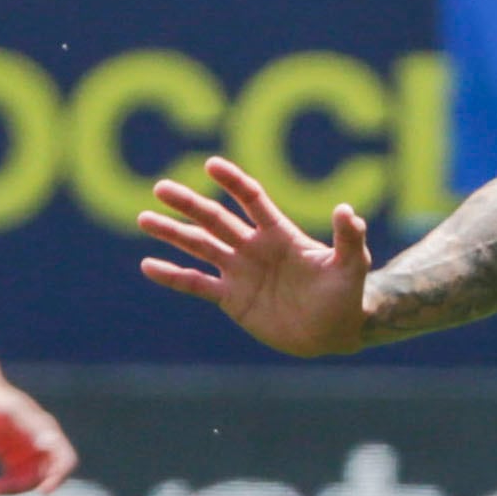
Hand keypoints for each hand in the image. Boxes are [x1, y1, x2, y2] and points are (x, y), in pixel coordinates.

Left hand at [0, 378, 77, 495]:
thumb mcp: (10, 411)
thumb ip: (29, 427)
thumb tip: (48, 446)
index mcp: (47, 431)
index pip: (64, 460)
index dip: (58, 477)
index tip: (43, 492)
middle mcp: (40, 444)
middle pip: (45, 475)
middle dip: (27, 486)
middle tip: (1, 488)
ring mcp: (26, 453)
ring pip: (28, 481)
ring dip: (11, 490)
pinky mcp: (11, 458)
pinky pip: (12, 480)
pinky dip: (1, 488)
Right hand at [139, 156, 372, 357]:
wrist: (335, 330)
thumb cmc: (347, 294)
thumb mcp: (351, 265)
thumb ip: (348, 238)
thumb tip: (347, 210)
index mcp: (280, 234)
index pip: (252, 200)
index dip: (233, 182)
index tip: (210, 165)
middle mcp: (254, 247)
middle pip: (216, 219)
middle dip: (189, 204)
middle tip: (160, 187)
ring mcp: (240, 271)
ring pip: (199, 246)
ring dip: (172, 233)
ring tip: (144, 218)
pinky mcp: (231, 297)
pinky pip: (196, 284)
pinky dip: (173, 276)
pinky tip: (148, 265)